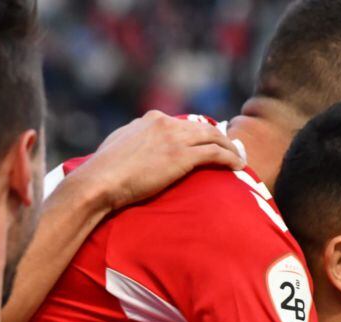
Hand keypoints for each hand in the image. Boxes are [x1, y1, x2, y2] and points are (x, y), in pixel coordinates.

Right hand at [72, 111, 244, 211]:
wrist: (100, 181)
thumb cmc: (103, 172)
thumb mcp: (118, 146)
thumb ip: (133, 141)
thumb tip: (134, 146)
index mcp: (151, 120)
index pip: (184, 123)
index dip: (200, 133)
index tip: (209, 142)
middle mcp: (165, 124)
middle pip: (203, 127)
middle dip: (221, 137)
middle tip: (233, 148)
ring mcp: (175, 139)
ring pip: (214, 138)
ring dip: (231, 148)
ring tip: (240, 158)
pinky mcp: (182, 156)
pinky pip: (215, 154)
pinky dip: (230, 158)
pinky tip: (238, 166)